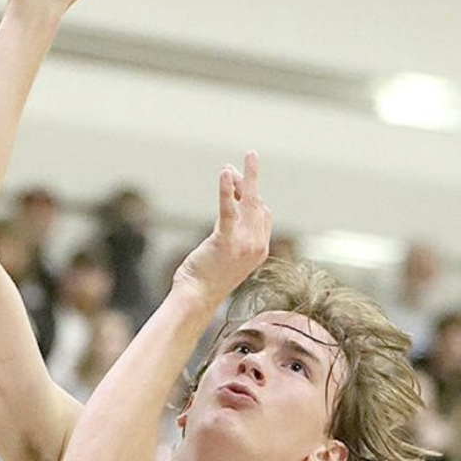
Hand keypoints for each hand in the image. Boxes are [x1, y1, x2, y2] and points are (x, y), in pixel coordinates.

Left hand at [171, 151, 271, 306]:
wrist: (196, 298)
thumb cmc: (205, 280)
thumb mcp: (227, 257)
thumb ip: (234, 238)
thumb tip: (229, 215)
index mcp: (260, 249)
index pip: (263, 214)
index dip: (251, 196)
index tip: (237, 184)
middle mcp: (258, 245)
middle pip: (258, 204)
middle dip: (246, 183)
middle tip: (231, 169)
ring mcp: (245, 243)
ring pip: (250, 201)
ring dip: (244, 178)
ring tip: (237, 161)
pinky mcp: (227, 240)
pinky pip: (229, 209)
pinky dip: (227, 189)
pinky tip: (225, 173)